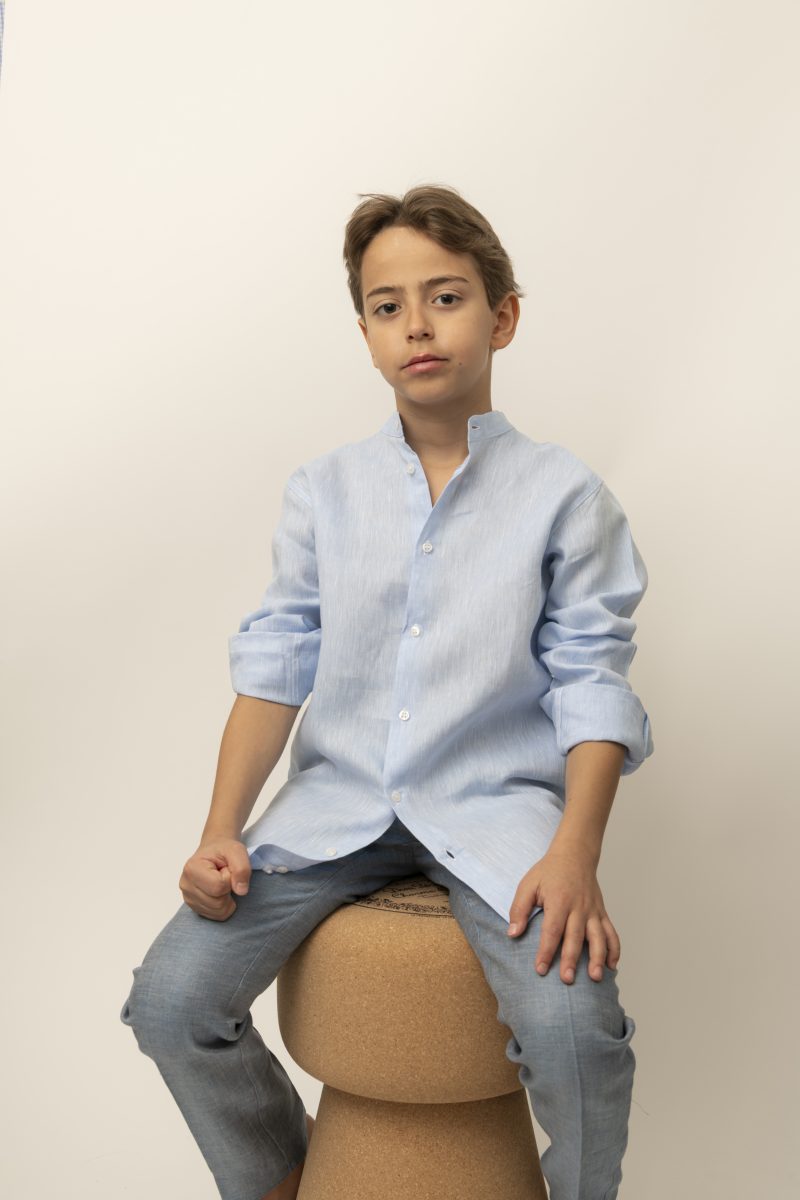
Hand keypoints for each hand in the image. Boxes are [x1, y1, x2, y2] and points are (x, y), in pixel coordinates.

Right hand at [179, 836, 251, 920]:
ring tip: (221, 882)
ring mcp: (188, 898)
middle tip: (224, 875)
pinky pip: (216, 915)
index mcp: (192, 868)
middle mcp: (186, 885)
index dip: (229, 878)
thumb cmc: (224, 850)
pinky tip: (218, 891)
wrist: (214, 851)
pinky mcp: (194, 906)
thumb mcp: (237, 851)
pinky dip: (223, 906)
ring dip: (226, 898)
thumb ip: (242, 868)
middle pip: (217, 903)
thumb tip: (241, 891)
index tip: (226, 868)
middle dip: (228, 890)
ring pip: (218, 912)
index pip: (218, 886)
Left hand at [507, 843, 620, 983]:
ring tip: (595, 978)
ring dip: (598, 958)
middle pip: (575, 937)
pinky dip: (614, 949)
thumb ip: (519, 909)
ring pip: (599, 937)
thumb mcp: (528, 885)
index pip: (552, 930)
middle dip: (571, 960)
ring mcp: (593, 911)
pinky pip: (611, 932)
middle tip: (567, 980)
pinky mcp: (602, 913)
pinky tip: (612, 966)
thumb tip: (513, 933)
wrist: (575, 855)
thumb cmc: (549, 871)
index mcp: (559, 900)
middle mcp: (579, 907)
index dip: (546, 951)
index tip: (540, 969)